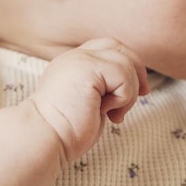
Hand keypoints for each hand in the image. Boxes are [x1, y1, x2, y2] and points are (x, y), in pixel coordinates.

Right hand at [30, 38, 149, 163]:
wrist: (43, 138)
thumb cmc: (66, 130)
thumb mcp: (89, 102)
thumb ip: (105, 87)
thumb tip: (138, 84)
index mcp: (74, 63)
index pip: (109, 47)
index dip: (129, 64)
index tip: (139, 90)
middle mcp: (76, 56)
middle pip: (120, 48)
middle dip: (137, 71)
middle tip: (141, 95)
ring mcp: (80, 59)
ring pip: (126, 63)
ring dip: (129, 92)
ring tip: (114, 112)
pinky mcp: (87, 69)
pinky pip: (123, 76)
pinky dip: (123, 97)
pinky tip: (107, 112)